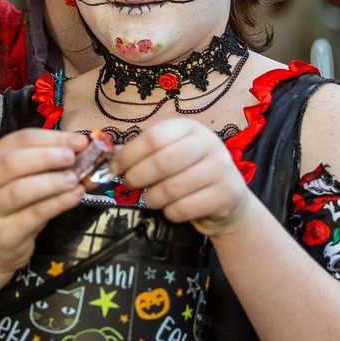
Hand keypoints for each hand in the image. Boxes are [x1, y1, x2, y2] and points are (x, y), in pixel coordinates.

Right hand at [0, 127, 87, 273]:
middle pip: (12, 163)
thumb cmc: (12, 207)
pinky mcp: (5, 233)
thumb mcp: (23, 180)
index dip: (51, 138)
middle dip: (46, 157)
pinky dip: (57, 203)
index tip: (78, 141)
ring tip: (74, 179)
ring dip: (51, 182)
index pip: (18, 140)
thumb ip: (46, 165)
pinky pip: (33, 214)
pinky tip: (74, 196)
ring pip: (19, 190)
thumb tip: (82, 152)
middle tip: (72, 158)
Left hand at [110, 118, 255, 237]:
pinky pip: (186, 207)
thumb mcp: (171, 155)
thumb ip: (144, 154)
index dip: (128, 155)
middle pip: (161, 161)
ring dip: (152, 198)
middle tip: (129, 185)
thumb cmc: (190, 175)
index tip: (115, 168)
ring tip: (150, 199)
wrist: (229, 200)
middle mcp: (208, 142)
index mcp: (189, 128)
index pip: (153, 138)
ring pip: (172, 187)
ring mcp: (221, 168)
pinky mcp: (227, 194)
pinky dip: (171, 213)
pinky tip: (170, 209)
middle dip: (137, 177)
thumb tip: (110, 158)